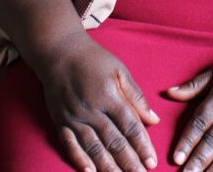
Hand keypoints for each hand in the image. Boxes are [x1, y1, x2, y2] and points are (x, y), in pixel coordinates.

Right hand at [34, 32, 159, 171]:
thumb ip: (136, 96)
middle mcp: (92, 109)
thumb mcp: (120, 71)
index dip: (142, 146)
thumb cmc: (93, 59)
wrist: (58, 52)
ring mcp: (74, 117)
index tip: (152, 162)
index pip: (130, 127)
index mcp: (110, 96)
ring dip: (108, 167)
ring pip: (94, 148)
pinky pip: (70, 145)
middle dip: (129, 163)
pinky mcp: (60, 121)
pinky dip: (79, 160)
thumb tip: (153, 120)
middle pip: (114, 142)